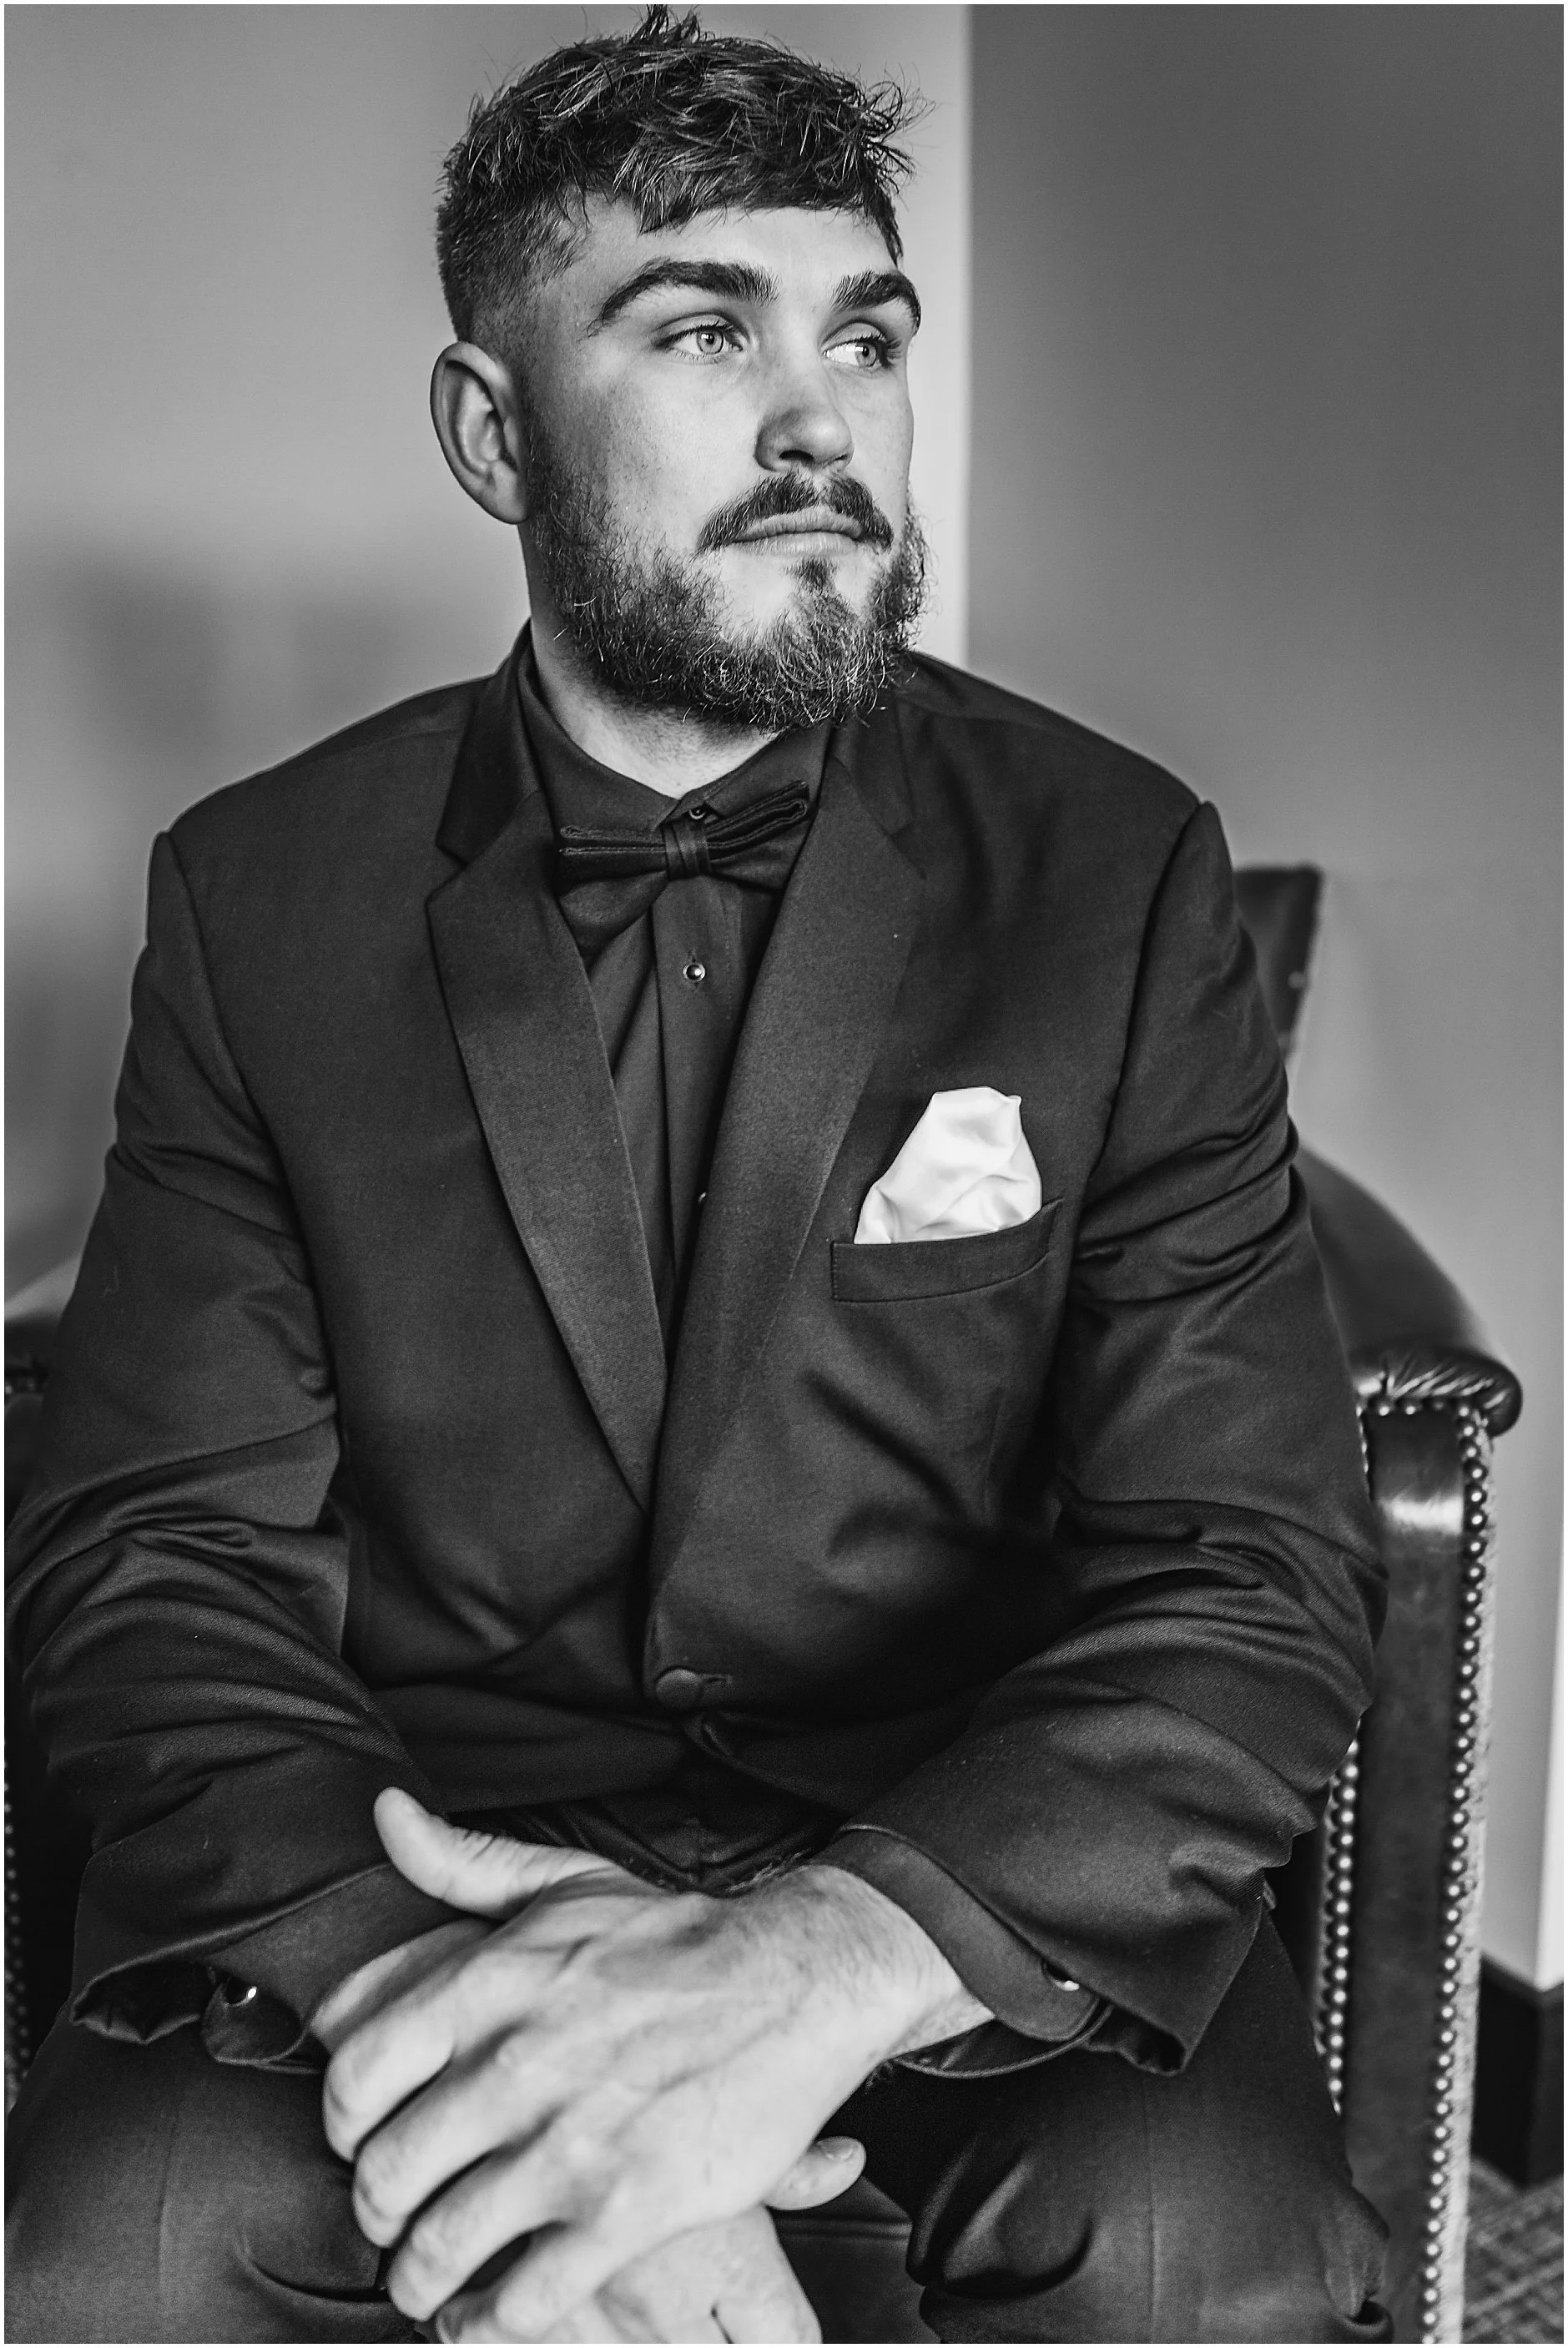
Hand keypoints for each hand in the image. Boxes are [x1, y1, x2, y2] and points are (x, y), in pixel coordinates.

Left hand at [322, 1791, 965, 2339]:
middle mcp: (515, 2068)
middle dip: (376, 2215)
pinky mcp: (628, 2210)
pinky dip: (488, 2325)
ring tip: (428, 2286)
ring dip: (419, 2283)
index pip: (351, 2079)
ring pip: (440, 2249)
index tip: (362, 2142)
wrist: (798, 1979)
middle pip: (385, 2178)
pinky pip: (524, 2300)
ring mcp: (570, 2145)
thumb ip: (463, 1860)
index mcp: (488, 1987)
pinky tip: (485, 2318)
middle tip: (392, 2223)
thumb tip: (384, 1813)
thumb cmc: (678, 1933)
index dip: (341, 2126)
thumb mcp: (564, 1880)